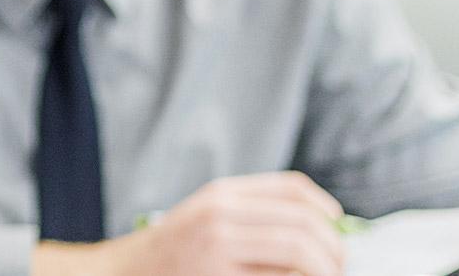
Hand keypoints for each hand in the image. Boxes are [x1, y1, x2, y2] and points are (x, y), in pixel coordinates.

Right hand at [33, 172, 344, 275]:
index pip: (293, 190)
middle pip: (305, 226)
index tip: (338, 232)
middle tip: (337, 268)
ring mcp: (217, 251)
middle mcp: (220, 217)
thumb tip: (325, 221)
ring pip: (301, 257)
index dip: (327, 212)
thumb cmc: (171, 252)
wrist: (120, 275)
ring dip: (324, 272)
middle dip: (334, 252)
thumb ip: (253, 211)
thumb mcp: (207, 216)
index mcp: (221, 194)